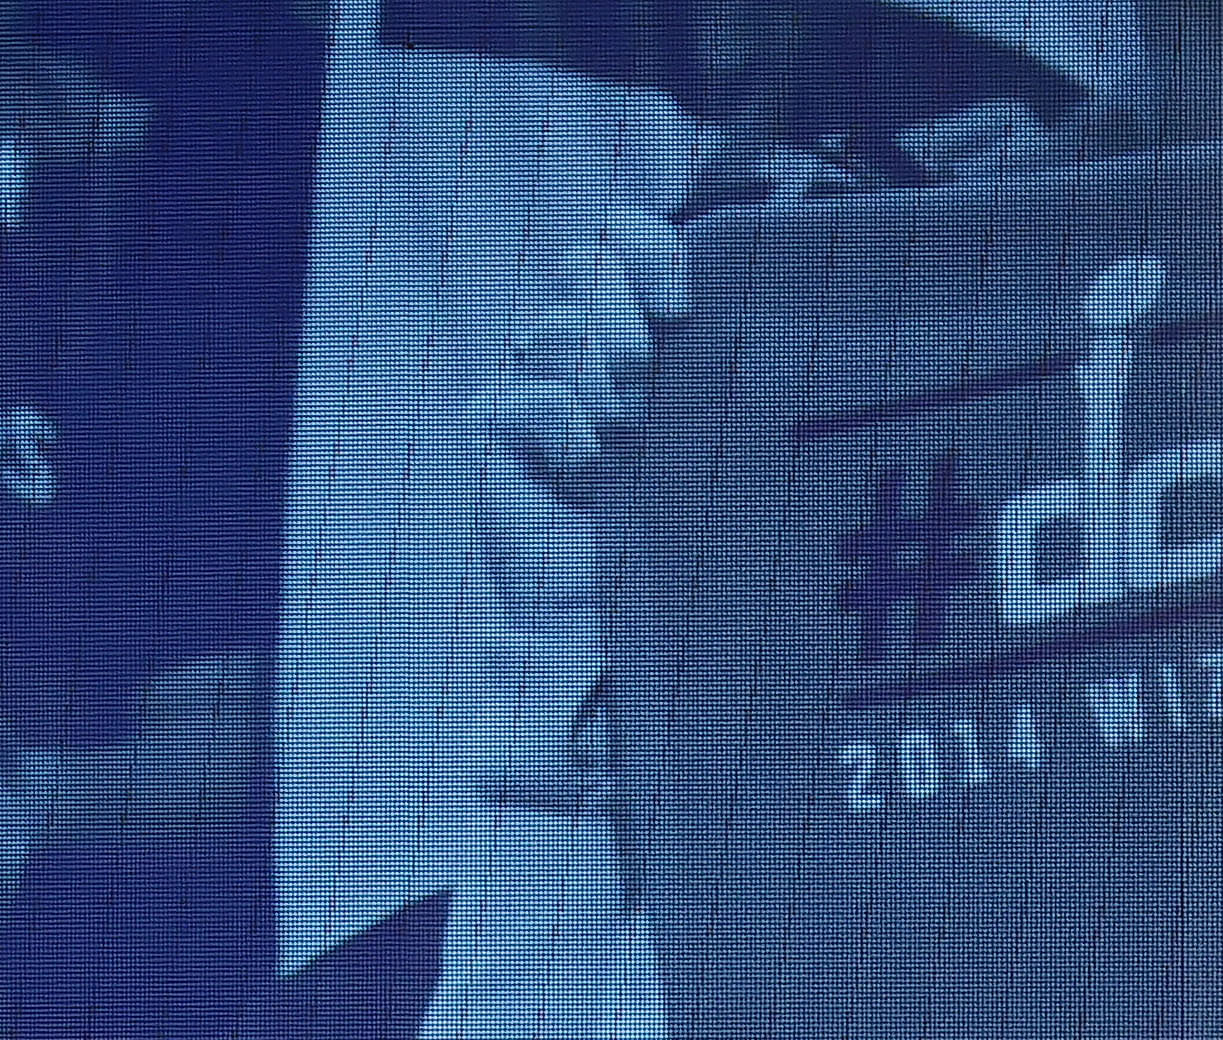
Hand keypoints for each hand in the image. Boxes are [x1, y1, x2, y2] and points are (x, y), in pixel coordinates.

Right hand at [469, 205, 686, 663]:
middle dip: (623, 315)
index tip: (682, 303)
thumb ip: (720, 355)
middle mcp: (583, 350)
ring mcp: (534, 388)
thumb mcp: (721, 424)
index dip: (647, 246)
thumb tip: (728, 295)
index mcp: (637, 329)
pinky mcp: (494, 434)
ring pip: (557, 323)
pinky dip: (563, 431)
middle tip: (648, 384)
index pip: (622, 235)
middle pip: (582, 263)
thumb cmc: (688, 527)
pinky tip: (584, 476)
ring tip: (622, 442)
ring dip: (601, 380)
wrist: (624, 620)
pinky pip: (526, 395)